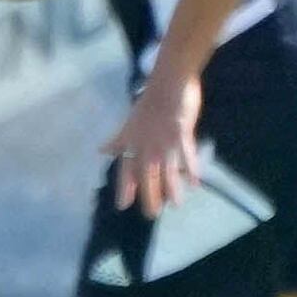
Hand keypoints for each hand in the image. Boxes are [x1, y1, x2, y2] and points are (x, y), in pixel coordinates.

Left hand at [104, 74, 201, 213]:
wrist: (168, 82)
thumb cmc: (149, 102)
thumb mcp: (129, 123)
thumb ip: (119, 140)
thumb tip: (101, 151)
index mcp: (134, 141)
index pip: (126, 168)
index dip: (124, 186)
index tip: (122, 205)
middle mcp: (147, 145)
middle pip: (146, 175)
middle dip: (149, 196)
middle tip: (151, 214)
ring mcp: (165, 141)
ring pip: (167, 170)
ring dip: (171, 189)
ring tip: (176, 205)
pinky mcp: (182, 134)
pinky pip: (187, 156)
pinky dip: (191, 170)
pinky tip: (195, 183)